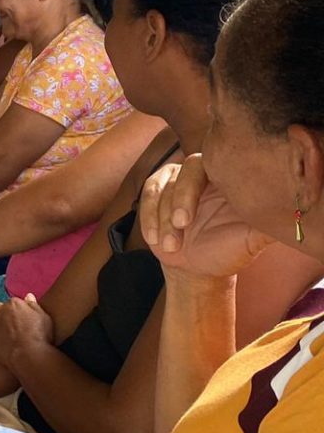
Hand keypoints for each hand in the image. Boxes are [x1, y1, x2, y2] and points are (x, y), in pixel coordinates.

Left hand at [0, 294, 53, 367]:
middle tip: (11, 326)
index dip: (17, 311)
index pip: (13, 303)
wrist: (28, 354)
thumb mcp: (44, 317)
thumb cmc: (40, 336)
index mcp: (14, 303)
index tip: (20, 319)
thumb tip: (28, 295)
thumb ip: (33, 305)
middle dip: (4, 315)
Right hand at [140, 154, 272, 278]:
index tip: (192, 216)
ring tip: (170, 246)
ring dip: (162, 218)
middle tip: (182, 225)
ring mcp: (178, 181)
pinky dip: (148, 218)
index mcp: (229, 180)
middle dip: (181, 198)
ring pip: (164, 186)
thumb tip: (286, 216)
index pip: (216, 165)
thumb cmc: (226, 252)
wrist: (197, 267)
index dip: (202, 186)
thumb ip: (265, 225)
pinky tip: (155, 239)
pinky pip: (147, 195)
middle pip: (187, 168)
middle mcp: (204, 174)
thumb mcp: (250, 241)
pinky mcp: (157, 191)